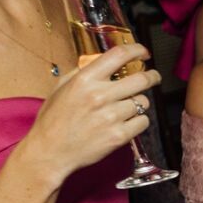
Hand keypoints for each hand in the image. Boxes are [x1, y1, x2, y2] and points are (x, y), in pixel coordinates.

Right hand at [20, 46, 162, 181]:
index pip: (119, 55)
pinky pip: (143, 122)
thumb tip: (104, 61)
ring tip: (124, 108)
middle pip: (142, 79)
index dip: (137, 50)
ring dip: (138, 103)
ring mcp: (111, 117)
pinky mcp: (119, 136)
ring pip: (143, 102)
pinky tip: (125, 123)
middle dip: (152, 76)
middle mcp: (100, 95)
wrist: (50, 151)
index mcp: (85, 80)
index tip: (144, 53)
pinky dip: (138, 121)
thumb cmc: (53, 120)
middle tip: (153, 77)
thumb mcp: (61, 87)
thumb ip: (83, 72)